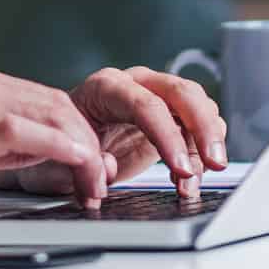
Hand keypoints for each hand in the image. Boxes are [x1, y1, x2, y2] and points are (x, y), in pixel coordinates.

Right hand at [0, 66, 119, 213]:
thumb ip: (2, 142)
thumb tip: (44, 153)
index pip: (49, 101)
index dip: (79, 133)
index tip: (91, 165)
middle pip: (59, 105)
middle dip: (89, 144)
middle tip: (99, 180)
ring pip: (51, 114)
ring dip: (82, 152)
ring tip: (91, 184)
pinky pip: (26, 131)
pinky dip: (60, 147)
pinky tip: (75, 165)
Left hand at [11, 66, 227, 200]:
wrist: (56, 150)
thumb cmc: (55, 148)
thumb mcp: (57, 157)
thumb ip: (82, 160)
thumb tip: (106, 169)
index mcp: (105, 87)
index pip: (146, 104)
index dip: (166, 135)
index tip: (179, 167)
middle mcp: (135, 85)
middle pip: (183, 94)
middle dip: (204, 129)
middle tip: (213, 164)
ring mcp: (156, 99)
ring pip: (199, 107)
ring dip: (206, 146)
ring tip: (191, 183)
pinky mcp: (169, 121)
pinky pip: (199, 130)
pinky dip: (202, 155)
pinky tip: (189, 180)